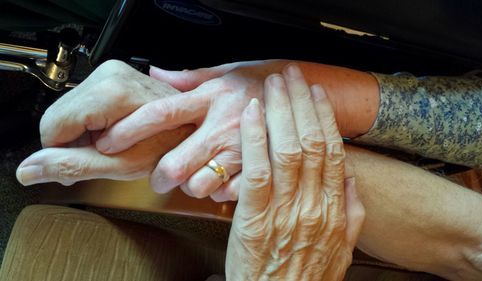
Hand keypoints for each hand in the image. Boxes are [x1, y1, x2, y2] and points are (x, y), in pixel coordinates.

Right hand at [16, 60, 193, 185]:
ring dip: (82, 133)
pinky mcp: (115, 75)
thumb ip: (70, 165)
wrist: (194, 130)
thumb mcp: (118, 165)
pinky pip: (83, 102)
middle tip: (101, 157)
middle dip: (73, 142)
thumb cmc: (167, 147)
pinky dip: (91, 122)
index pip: (53, 126)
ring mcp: (113, 72)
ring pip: (69, 109)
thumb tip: (28, 170)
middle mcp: (110, 74)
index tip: (79, 166)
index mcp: (111, 94)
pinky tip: (112, 133)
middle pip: (59, 116)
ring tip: (111, 145)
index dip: (60, 153)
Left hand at [95, 60, 291, 198]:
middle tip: (156, 175)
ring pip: (198, 185)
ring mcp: (241, 151)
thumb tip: (155, 72)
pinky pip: (226, 195)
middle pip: (175, 162)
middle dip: (158, 175)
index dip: (130, 129)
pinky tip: (219, 180)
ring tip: (192, 177)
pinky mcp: (257, 170)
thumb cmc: (262, 83)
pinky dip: (218, 193)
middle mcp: (223, 126)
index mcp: (211, 98)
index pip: (160, 113)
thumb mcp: (227, 72)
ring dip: (189, 185)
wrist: (304, 97)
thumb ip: (189, 77)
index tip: (110, 140)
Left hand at [226, 67, 364, 279]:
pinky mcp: (252, 219)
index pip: (333, 151)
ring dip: (279, 112)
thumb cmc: (306, 278)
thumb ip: (351, 214)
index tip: (319, 95)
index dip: (326, 118)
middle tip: (294, 75)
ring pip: (285, 149)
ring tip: (273, 85)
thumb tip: (352, 181)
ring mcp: (282, 211)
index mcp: (333, 209)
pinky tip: (249, 115)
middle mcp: (311, 204)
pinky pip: (256, 171)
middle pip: (310, 142)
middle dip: (301, 103)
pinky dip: (253, 140)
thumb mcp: (343, 250)